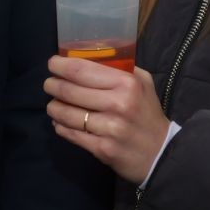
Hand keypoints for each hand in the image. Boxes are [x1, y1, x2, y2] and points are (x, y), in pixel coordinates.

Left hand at [45, 56, 173, 185]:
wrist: (160, 152)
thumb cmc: (147, 113)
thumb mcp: (142, 83)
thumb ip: (120, 68)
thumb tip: (88, 57)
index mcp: (126, 83)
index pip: (82, 70)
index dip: (60, 66)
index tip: (52, 64)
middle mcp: (117, 104)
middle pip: (69, 91)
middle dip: (52, 85)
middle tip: (49, 84)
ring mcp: (109, 128)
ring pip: (65, 114)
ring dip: (53, 107)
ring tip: (53, 105)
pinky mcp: (101, 148)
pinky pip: (70, 133)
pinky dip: (60, 126)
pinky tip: (60, 122)